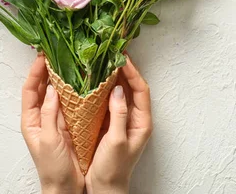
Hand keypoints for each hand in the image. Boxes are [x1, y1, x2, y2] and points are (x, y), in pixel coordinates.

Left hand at [21, 55, 83, 193]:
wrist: (65, 187)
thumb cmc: (53, 168)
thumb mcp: (49, 140)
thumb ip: (49, 114)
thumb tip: (51, 89)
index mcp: (31, 120)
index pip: (29, 90)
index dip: (35, 72)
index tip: (43, 57)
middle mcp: (41, 117)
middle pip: (41, 88)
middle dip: (48, 71)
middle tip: (58, 55)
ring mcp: (55, 120)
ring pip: (55, 93)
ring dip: (61, 79)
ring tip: (70, 64)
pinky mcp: (68, 124)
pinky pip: (69, 103)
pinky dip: (73, 92)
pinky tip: (82, 84)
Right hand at [86, 55, 152, 193]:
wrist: (104, 188)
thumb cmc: (113, 169)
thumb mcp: (117, 141)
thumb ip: (119, 114)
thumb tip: (117, 90)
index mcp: (142, 122)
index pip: (141, 90)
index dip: (133, 73)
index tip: (122, 59)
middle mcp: (134, 119)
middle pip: (132, 88)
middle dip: (124, 71)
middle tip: (112, 55)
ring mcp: (123, 121)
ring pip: (120, 93)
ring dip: (113, 78)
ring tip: (103, 63)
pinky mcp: (111, 124)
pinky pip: (109, 102)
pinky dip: (103, 90)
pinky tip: (93, 83)